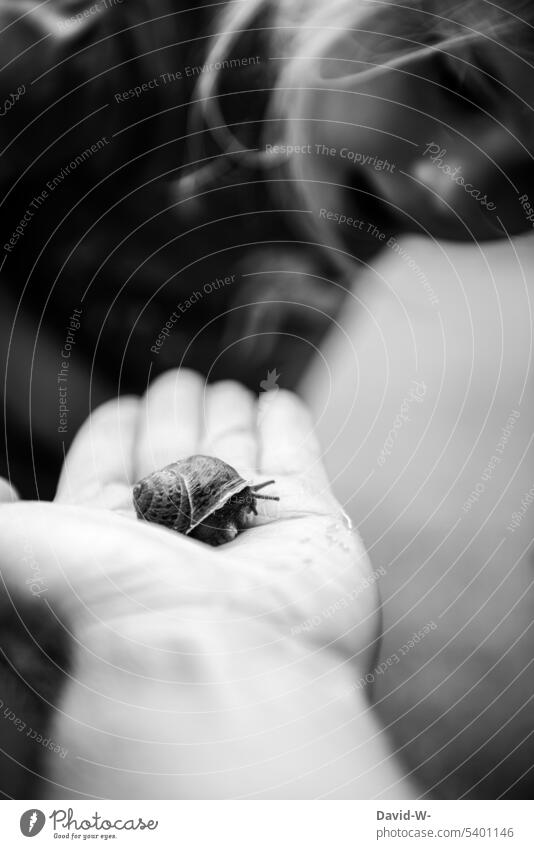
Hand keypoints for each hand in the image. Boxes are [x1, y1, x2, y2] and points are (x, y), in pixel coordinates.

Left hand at [0, 370, 411, 798]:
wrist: (214, 666)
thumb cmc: (105, 612)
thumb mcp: (17, 552)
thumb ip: (1, 519)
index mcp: (106, 541)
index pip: (108, 471)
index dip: (113, 437)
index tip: (123, 410)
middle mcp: (177, 537)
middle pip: (174, 457)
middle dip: (174, 416)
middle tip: (179, 384)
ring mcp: (246, 530)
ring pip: (233, 454)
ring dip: (227, 416)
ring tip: (223, 389)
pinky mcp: (309, 525)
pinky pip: (296, 458)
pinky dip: (287, 425)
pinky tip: (276, 402)